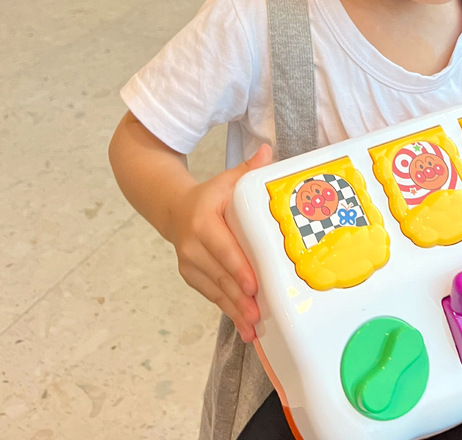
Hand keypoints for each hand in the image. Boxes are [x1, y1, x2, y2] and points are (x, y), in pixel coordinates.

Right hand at [164, 143, 272, 342]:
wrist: (174, 209)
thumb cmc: (210, 195)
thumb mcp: (226, 179)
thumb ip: (248, 168)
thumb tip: (268, 151)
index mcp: (202, 221)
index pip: (223, 248)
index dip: (238, 268)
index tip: (253, 284)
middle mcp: (192, 245)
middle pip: (219, 275)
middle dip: (239, 298)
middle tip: (259, 315)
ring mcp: (189, 263)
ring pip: (214, 290)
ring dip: (234, 311)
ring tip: (253, 328)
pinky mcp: (191, 276)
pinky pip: (211, 295)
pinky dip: (227, 310)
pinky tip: (244, 326)